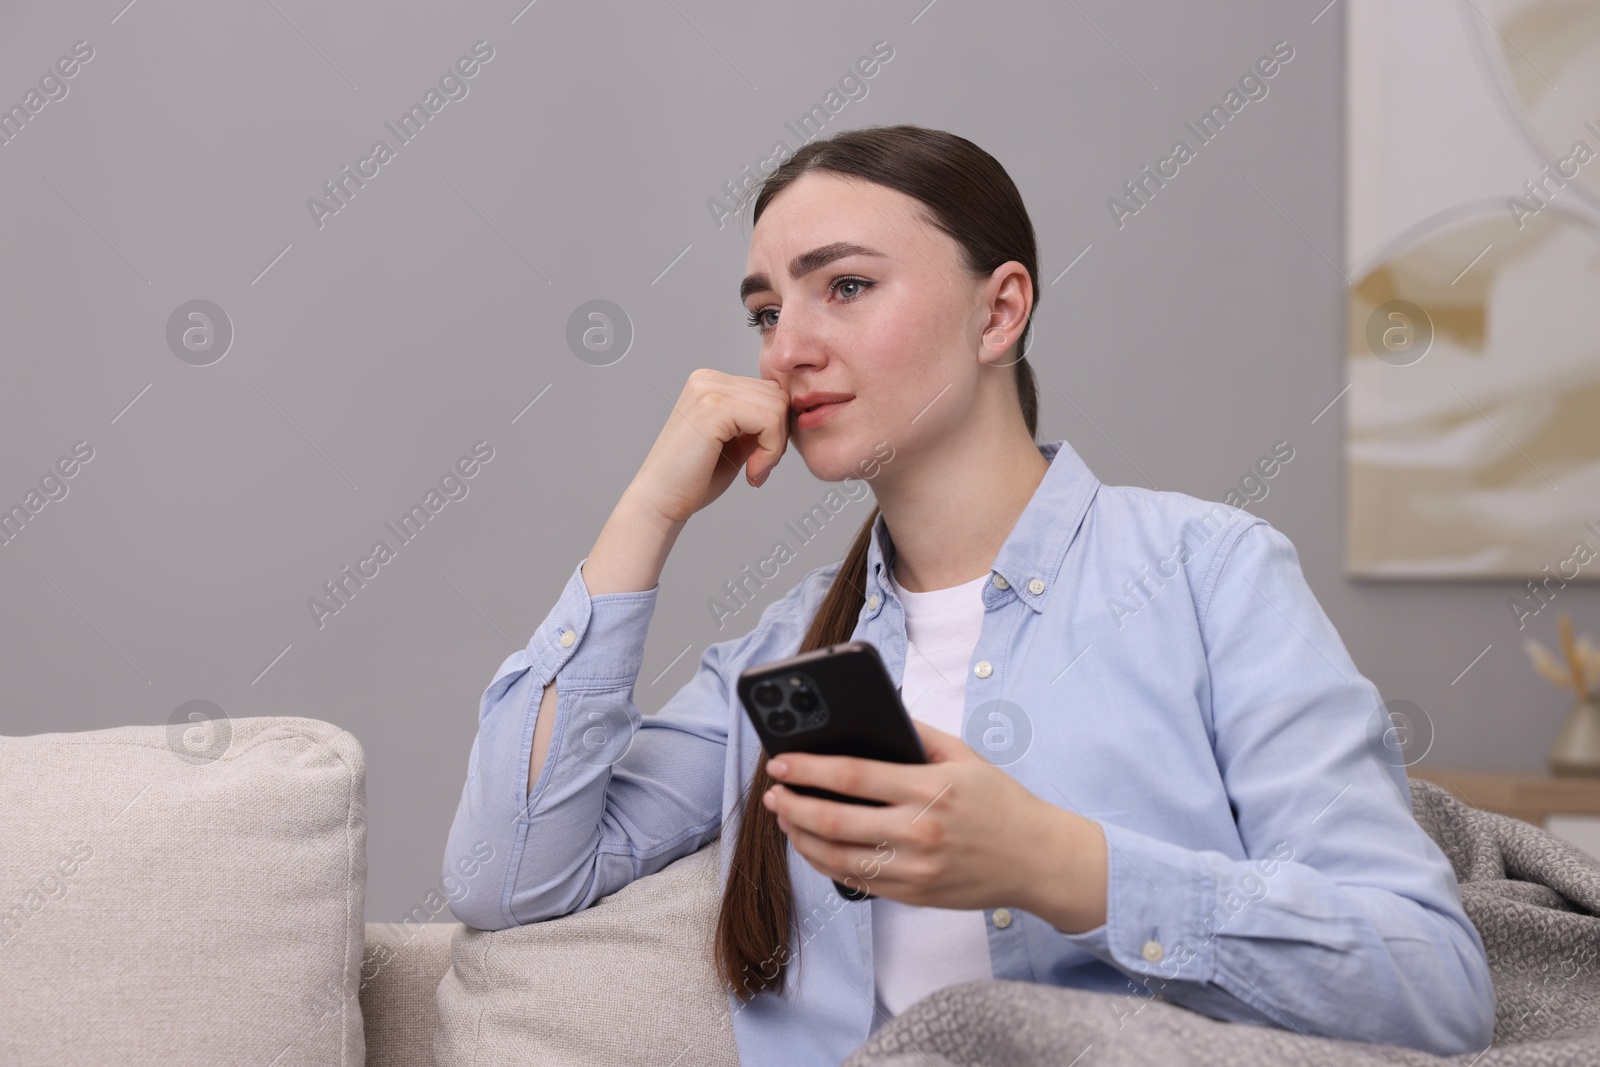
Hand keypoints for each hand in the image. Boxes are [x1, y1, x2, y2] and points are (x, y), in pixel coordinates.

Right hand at [626, 368, 790, 526]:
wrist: (660, 502)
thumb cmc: (693, 479)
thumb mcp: (735, 442)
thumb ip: (757, 424)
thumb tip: (792, 414)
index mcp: (711, 382)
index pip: (769, 391)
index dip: (776, 429)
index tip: (760, 461)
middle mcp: (708, 379)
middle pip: (777, 395)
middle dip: (778, 436)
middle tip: (759, 468)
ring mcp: (709, 389)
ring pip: (778, 406)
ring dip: (775, 446)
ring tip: (754, 471)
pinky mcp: (714, 407)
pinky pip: (770, 420)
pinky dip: (770, 451)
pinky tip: (751, 472)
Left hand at [761, 720, 1108, 929]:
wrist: (1036, 860)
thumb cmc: (1000, 803)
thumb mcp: (964, 756)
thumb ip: (916, 734)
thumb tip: (871, 715)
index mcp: (930, 789)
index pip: (853, 776)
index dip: (809, 769)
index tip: (781, 763)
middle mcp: (919, 831)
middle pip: (835, 820)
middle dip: (793, 805)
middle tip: (773, 794)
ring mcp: (915, 868)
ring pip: (838, 857)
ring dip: (801, 837)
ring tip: (785, 819)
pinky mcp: (913, 894)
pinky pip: (856, 881)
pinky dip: (826, 863)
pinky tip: (813, 846)